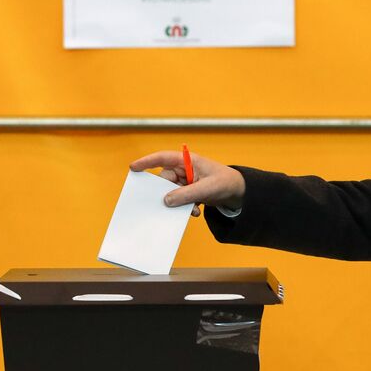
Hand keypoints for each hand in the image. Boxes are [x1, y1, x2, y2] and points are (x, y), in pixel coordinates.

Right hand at [129, 150, 245, 217]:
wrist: (238, 191)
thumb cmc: (225, 182)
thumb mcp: (206, 188)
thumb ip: (186, 194)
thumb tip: (166, 201)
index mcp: (188, 161)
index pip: (163, 158)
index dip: (147, 161)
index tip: (133, 167)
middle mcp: (184, 169)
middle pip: (164, 180)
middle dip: (168, 194)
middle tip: (170, 204)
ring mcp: (185, 181)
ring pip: (170, 193)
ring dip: (179, 203)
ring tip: (192, 209)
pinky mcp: (188, 191)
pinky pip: (178, 200)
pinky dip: (184, 207)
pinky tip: (195, 212)